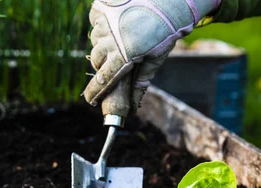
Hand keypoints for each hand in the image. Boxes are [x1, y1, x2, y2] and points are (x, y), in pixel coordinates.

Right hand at [83, 0, 219, 109]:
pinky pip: (95, 21)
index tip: (90, 100)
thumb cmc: (165, 31)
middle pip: (96, 60)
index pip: (103, 80)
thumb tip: (134, 105)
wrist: (169, 0)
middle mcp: (110, 40)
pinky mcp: (102, 8)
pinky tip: (115, 23)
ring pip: (95, 41)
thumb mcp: (156, 58)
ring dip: (104, 44)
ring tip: (119, 38)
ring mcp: (104, 23)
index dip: (94, 92)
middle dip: (103, 64)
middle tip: (114, 60)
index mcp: (124, 56)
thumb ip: (142, 81)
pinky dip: (102, 24)